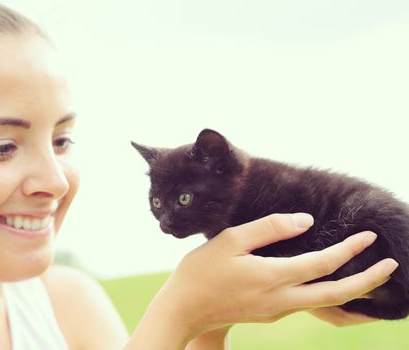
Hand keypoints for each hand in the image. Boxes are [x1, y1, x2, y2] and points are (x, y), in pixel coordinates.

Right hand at [126, 213, 397, 349]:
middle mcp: (281, 299)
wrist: (184, 309)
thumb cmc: (202, 270)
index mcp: (272, 277)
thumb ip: (269, 228)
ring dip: (352, 289)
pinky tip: (330, 281)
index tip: (369, 235)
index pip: (323, 263)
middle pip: (337, 294)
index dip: (350, 249)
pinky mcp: (271, 313)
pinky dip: (330, 293)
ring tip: (369, 274)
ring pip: (326, 303)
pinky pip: (310, 304)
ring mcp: (277, 310)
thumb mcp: (231, 240)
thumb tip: (305, 220)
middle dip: (368, 281)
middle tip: (391, 266)